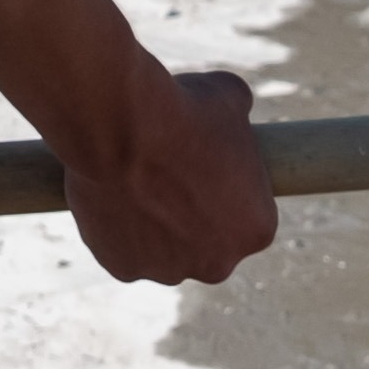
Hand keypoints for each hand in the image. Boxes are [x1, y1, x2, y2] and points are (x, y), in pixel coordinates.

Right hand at [62, 64, 274, 283]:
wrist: (118, 124)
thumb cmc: (182, 110)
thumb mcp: (229, 97)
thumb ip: (239, 111)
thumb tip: (237, 101)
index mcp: (258, 230)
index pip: (247, 217)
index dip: (226, 193)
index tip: (205, 171)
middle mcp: (218, 264)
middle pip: (208, 244)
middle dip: (192, 220)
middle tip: (169, 179)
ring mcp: (168, 271)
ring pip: (163, 252)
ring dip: (153, 229)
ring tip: (135, 184)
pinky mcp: (122, 269)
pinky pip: (121, 252)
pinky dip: (115, 231)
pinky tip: (110, 198)